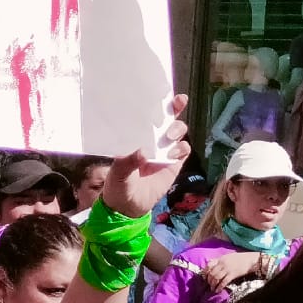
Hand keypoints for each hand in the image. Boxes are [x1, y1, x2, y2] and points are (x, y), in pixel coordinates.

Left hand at [99, 94, 189, 219]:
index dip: (157, 104)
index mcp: (136, 136)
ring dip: (177, 129)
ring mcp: (164, 150)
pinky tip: (173, 154)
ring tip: (170, 136)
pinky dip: (182, 149)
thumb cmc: (118, 185)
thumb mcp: (118, 173)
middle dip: (175, 108)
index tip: (163, 94)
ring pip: (178, 132)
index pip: (147, 115)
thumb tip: (143, 152)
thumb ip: (127, 162)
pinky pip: (183, 151)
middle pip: (168, 118)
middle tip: (177, 103)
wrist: (127, 208)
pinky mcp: (174, 164)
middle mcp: (152, 139)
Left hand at [201, 248, 263, 291]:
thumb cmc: (241, 258)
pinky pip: (224, 282)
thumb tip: (211, 263)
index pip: (209, 265)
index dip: (205, 272)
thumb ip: (220, 260)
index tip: (205, 277)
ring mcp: (227, 269)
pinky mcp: (233, 274)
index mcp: (221, 259)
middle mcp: (223, 264)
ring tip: (212, 289)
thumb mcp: (228, 256)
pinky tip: (218, 290)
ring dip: (213, 284)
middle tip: (209, 284)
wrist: (251, 260)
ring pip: (216, 278)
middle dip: (209, 280)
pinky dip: (219, 287)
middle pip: (212, 273)